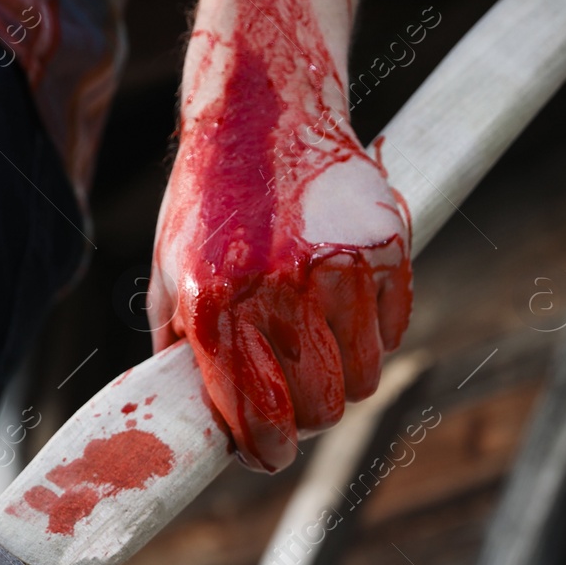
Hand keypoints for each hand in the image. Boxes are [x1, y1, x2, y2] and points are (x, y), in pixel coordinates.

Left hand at [147, 0, 412, 472]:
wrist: (261, 107)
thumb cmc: (210, 200)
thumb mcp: (171, 270)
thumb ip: (180, 346)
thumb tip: (194, 420)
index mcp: (215, 302)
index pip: (253, 414)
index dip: (264, 452)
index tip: (268, 457)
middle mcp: (276, 288)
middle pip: (319, 408)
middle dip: (308, 422)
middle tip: (297, 408)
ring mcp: (336, 265)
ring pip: (363, 377)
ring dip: (345, 382)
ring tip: (323, 357)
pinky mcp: (381, 242)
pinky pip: (394, 329)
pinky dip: (376, 336)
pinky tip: (347, 313)